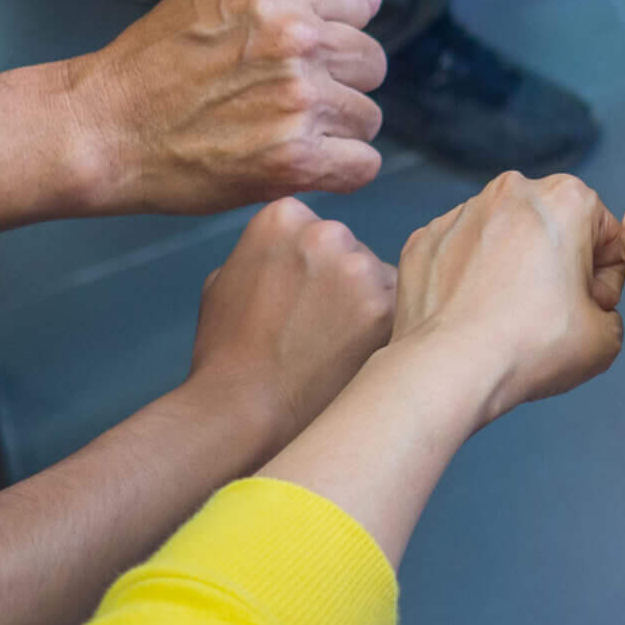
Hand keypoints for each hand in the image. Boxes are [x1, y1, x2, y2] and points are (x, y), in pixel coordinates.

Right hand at [66, 0, 386, 213]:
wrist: (100, 129)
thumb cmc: (151, 63)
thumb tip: (372, 0)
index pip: (359, 4)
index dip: (335, 31)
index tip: (302, 54)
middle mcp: (295, 37)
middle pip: (370, 60)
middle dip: (339, 80)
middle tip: (290, 98)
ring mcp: (298, 99)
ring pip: (369, 115)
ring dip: (337, 128)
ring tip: (287, 131)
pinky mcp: (295, 159)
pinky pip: (363, 164)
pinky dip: (339, 170)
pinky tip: (303, 164)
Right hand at [188, 195, 396, 445]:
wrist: (241, 407)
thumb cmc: (226, 349)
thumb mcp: (225, 279)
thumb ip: (264, 251)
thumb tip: (288, 249)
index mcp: (284, 217)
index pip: (315, 230)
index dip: (309, 268)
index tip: (297, 298)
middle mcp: (326, 231)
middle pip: (351, 250)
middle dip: (341, 281)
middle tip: (318, 325)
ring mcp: (359, 267)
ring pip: (379, 278)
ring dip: (366, 304)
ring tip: (334, 344)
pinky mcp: (384, 306)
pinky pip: (399, 309)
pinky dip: (383, 330)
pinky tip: (354, 353)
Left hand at [391, 171, 624, 421]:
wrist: (449, 369)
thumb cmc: (530, 345)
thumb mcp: (607, 338)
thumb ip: (609, 311)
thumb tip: (589, 312)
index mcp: (566, 198)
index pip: (606, 236)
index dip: (605, 280)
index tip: (589, 309)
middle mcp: (511, 192)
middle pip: (553, 229)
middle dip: (557, 267)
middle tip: (551, 315)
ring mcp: (460, 213)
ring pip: (503, 238)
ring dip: (511, 269)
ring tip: (507, 319)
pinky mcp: (424, 240)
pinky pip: (460, 254)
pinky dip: (469, 278)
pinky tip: (472, 316)